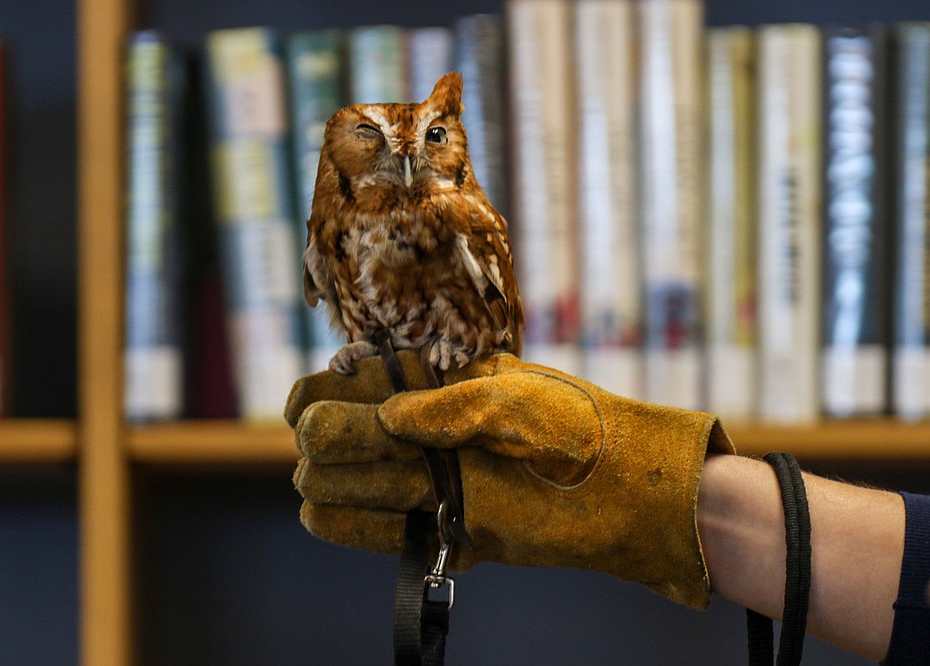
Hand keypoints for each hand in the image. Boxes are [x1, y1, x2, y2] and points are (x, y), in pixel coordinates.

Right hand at [285, 352, 732, 608]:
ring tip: (322, 479)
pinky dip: (350, 526)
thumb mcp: (513, 400)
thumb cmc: (577, 426)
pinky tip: (324, 513)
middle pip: (345, 434)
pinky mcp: (450, 530)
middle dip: (325, 439)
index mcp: (439, 385)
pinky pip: (385, 534)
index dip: (323, 391)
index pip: (356, 381)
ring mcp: (436, 483)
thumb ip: (448, 407)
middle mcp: (428, 433)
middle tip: (321, 447)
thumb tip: (385, 417)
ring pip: (352, 483)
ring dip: (330, 481)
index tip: (308, 407)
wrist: (630, 492)